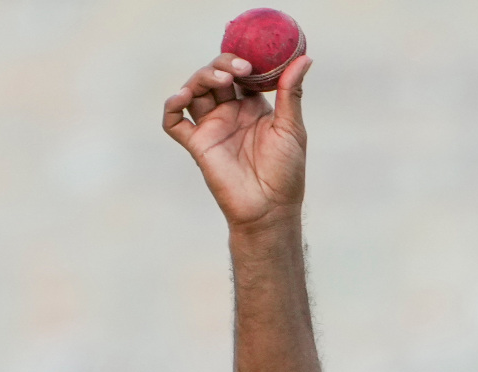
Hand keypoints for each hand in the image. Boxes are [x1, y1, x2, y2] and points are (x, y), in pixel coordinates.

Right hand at [163, 53, 313, 235]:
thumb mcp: (292, 127)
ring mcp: (211, 127)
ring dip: (200, 78)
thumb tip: (306, 59)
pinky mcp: (197, 144)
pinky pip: (174, 122)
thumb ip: (291, 92)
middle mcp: (229, 113)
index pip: (239, 73)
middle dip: (221, 65)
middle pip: (214, 76)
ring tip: (220, 81)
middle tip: (238, 70)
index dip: (241, 61)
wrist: (271, 207)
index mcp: (252, 107)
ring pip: (193, 91)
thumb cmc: (286, 171)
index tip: (252, 59)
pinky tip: (182, 97)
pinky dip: (171, 106)